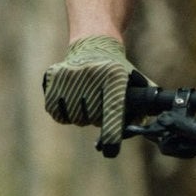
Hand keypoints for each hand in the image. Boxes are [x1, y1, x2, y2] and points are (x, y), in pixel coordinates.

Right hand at [42, 35, 144, 151]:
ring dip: (82, 116)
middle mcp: (91, 73)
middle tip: (100, 103)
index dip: (112, 133)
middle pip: (93, 118)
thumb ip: (143, 107)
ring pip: (75, 117)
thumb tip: (143, 130)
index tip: (110, 151)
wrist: (94, 44)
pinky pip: (56, 113)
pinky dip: (64, 113)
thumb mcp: (136, 83)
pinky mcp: (53, 77)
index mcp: (114, 76)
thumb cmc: (118, 72)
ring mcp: (70, 75)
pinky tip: (72, 100)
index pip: (112, 111)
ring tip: (87, 99)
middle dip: (98, 119)